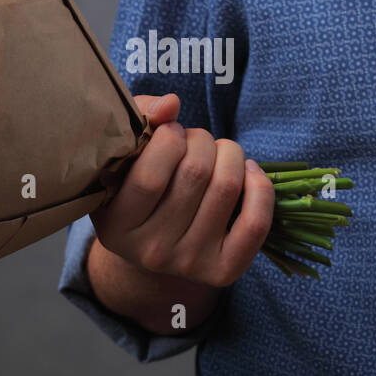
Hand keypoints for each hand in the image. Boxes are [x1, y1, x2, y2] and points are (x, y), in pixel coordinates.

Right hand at [91, 93, 274, 286]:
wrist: (156, 243)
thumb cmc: (139, 182)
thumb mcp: (127, 153)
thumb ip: (142, 120)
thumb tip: (172, 104)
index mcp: (116, 226)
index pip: (150, 175)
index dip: (168, 138)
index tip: (171, 130)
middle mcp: (150, 252)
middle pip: (195, 174)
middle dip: (201, 140)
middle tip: (195, 140)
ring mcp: (189, 264)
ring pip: (226, 187)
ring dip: (229, 153)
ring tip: (218, 152)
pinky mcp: (223, 271)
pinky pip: (255, 223)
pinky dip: (259, 186)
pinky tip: (248, 170)